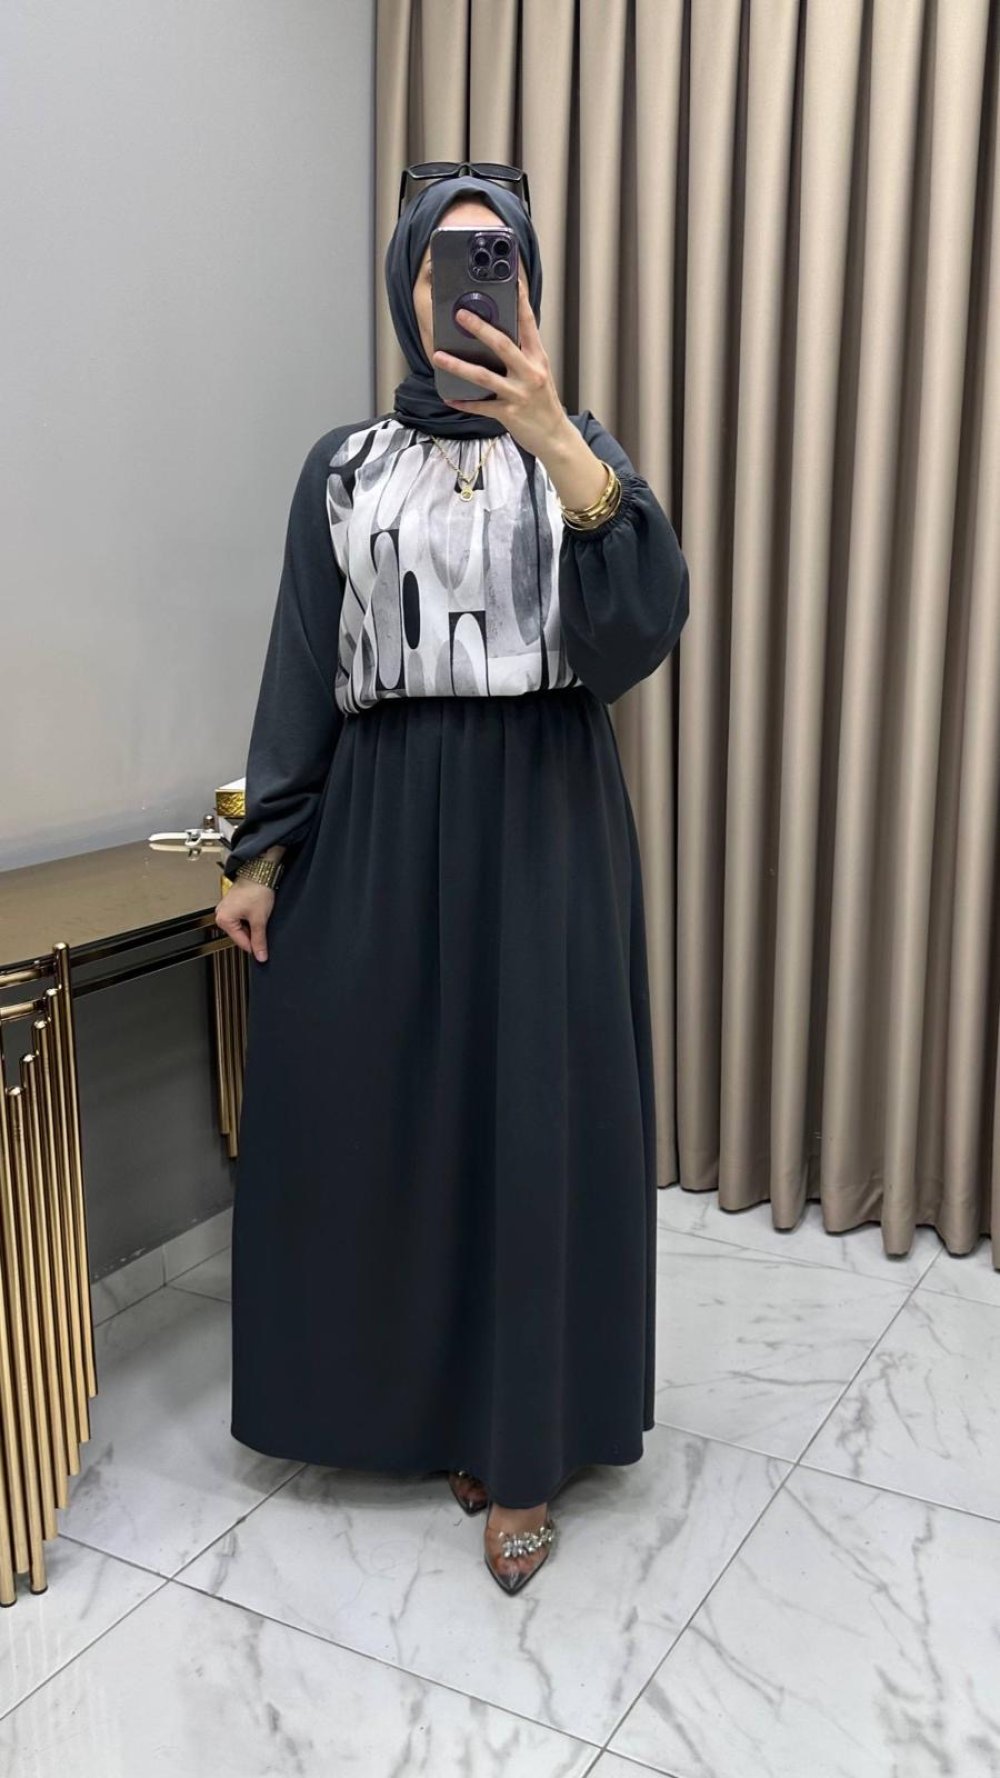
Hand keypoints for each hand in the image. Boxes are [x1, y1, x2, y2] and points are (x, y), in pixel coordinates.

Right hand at [214, 883, 274, 962]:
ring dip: (252, 926)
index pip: (241, 942)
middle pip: (240, 934)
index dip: (254, 947)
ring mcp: (227, 908)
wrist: (260, 871)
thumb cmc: (256, 889)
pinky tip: (258, 912)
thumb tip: (261, 955)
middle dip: (253, 934)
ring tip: (261, 916)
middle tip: (265, 928)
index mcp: (223, 919)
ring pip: (242, 926)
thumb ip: (260, 940)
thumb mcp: (260, 919)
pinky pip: (242, 917)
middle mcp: (221, 914)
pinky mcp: (233, 903)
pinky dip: (251, 918)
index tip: (263, 953)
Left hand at [431, 273, 569, 458]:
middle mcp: (530, 373)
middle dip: (480, 328)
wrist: (555, 437)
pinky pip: (481, 406)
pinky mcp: (509, 414)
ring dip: (459, 366)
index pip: (529, 324)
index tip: (512, 280)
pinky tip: (449, 396)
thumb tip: (498, 337)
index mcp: (538, 359)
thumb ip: (523, 355)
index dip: (521, 301)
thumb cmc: (543, 403)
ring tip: (439, 356)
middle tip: (460, 315)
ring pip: (484, 376)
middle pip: (503, 345)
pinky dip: (464, 402)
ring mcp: (519, 394)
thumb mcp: (539, 373)